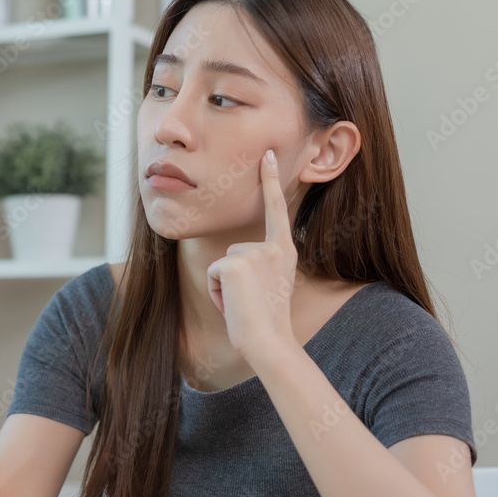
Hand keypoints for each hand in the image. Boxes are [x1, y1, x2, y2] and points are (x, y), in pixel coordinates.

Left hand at [205, 149, 298, 365]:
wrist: (268, 341)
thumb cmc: (267, 323)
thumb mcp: (271, 287)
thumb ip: (259, 267)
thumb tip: (235, 264)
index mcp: (284, 252)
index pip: (277, 210)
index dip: (271, 181)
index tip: (269, 154)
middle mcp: (273, 248)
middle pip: (233, 251)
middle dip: (232, 278)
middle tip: (250, 302)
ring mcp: (255, 253)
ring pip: (221, 263)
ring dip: (224, 287)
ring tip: (243, 304)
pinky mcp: (235, 263)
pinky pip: (213, 273)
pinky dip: (217, 292)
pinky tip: (233, 304)